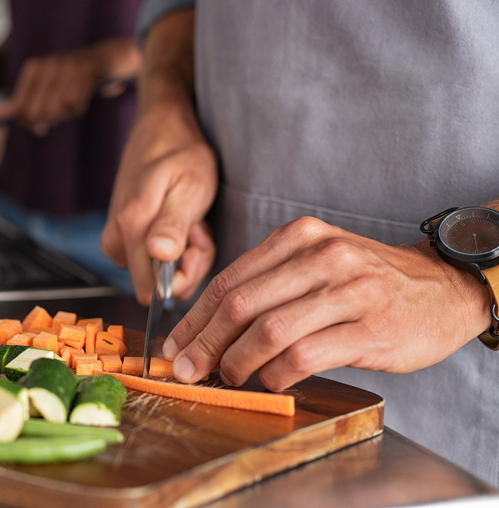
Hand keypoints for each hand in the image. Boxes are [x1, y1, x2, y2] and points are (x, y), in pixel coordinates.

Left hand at [0, 38, 138, 134]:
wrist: (106, 57)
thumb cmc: (70, 76)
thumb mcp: (42, 85)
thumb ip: (20, 102)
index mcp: (34, 67)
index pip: (21, 107)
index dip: (28, 122)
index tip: (39, 127)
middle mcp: (48, 64)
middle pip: (39, 112)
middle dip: (48, 120)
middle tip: (58, 118)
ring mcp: (68, 66)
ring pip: (59, 110)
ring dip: (66, 115)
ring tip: (72, 105)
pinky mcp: (88, 72)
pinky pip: (76, 106)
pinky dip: (79, 109)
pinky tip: (83, 99)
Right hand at [100, 103, 217, 303]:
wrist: (162, 129)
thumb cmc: (181, 153)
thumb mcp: (190, 186)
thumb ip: (173, 225)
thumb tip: (160, 256)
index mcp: (131, 228)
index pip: (152, 292)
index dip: (183, 277)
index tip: (198, 242)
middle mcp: (116, 239)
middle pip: (154, 286)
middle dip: (185, 265)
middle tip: (198, 226)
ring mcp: (116, 238)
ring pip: (154, 273)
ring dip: (182, 255)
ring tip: (191, 219)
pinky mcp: (121, 235)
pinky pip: (150, 259)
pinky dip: (172, 246)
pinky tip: (181, 221)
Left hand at [163, 217, 493, 390]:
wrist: (443, 288)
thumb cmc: (367, 282)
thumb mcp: (316, 261)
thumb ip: (268, 283)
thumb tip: (206, 327)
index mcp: (299, 237)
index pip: (230, 280)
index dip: (194, 318)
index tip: (175, 345)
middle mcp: (322, 257)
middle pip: (241, 305)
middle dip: (205, 343)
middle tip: (188, 369)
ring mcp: (349, 292)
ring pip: (269, 331)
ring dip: (238, 362)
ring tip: (231, 376)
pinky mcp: (371, 329)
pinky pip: (305, 356)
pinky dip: (277, 374)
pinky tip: (272, 381)